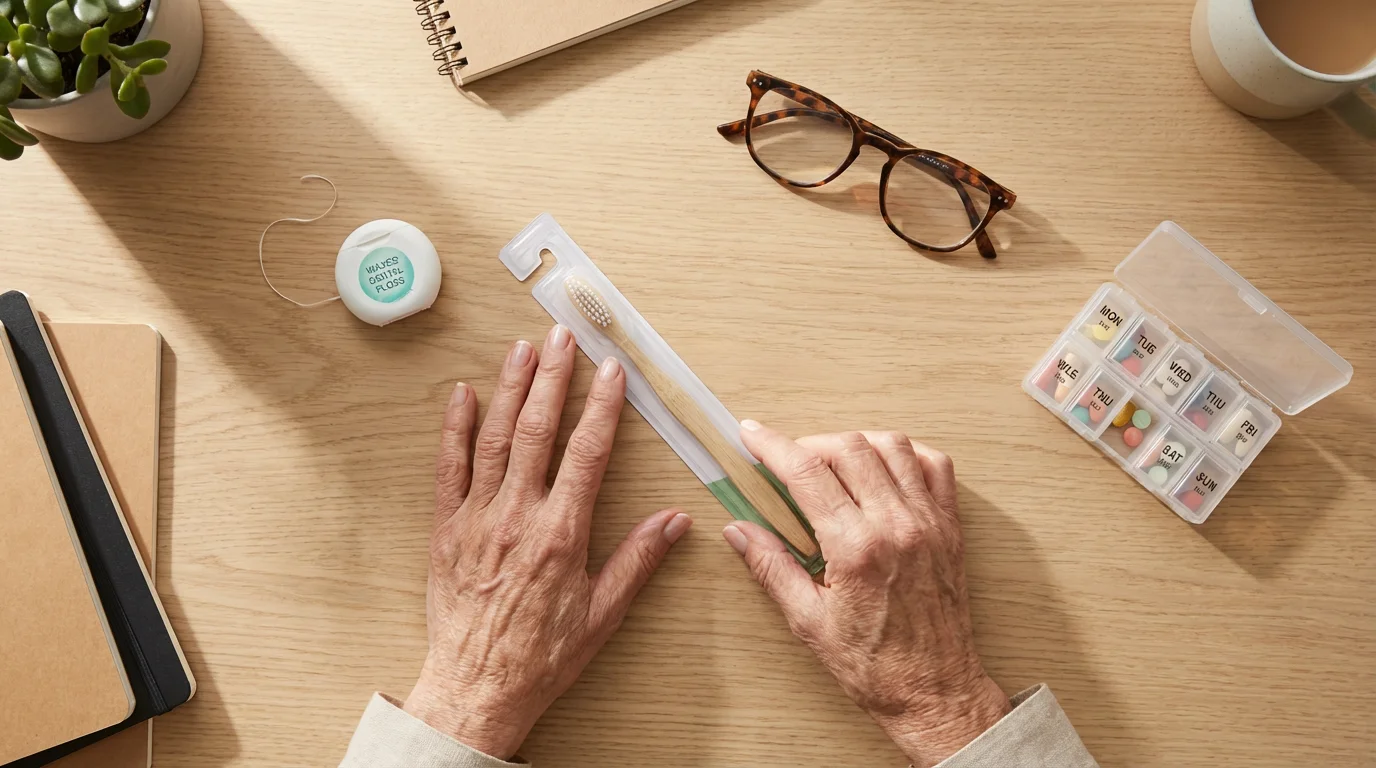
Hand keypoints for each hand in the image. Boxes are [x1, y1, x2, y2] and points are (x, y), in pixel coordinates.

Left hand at [404, 326, 692, 758]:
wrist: (476, 690)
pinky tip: (463, 396)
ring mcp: (477, 519)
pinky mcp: (446, 530)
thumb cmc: (541, 657)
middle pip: (538, 431)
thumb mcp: (602, 614)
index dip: (601, 407)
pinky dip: (454, 429)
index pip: (586, 453)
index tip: (611, 370)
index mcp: (561, 534)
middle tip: (563, 335)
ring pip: (494, 439)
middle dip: (553, 378)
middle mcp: (517, 517)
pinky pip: (449, 469)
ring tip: (522, 348)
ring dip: (510, 389)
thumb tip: (676, 520)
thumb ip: (638, 560)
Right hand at [724, 423, 1009, 767]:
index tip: (752, 435)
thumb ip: (771, 568)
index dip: (773, 446)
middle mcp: (897, 526)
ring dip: (855, 442)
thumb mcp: (809, 623)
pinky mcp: (950, 527)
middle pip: (848, 448)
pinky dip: (904, 452)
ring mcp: (929, 522)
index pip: (808, 473)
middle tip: (787, 457)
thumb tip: (738, 532)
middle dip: (809, 443)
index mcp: (858, 549)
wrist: (935, 691)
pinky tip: (882, 464)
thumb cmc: (875, 666)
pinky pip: (934, 465)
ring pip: (891, 446)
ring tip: (831, 459)